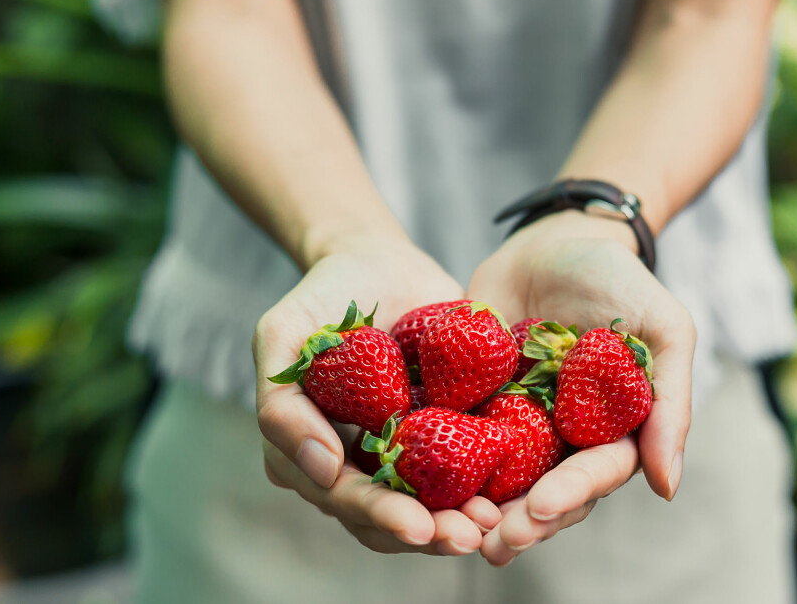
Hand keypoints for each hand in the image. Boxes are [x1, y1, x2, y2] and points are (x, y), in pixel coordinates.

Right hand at [253, 233, 501, 554]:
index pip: (343, 497)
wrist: (375, 261)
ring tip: (493, 524)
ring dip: (459, 521)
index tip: (417, 526)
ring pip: (427, 505)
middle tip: (468, 536)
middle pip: (390, 516)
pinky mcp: (442, 432)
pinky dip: (486, 484)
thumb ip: (282, 403)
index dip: (380, 515)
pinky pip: (465, 468)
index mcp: (309, 453)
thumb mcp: (282, 336)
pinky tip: (513, 491)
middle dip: (429, 532)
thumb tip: (324, 469)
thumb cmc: (320, 296)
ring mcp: (398, 453)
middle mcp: (354, 464)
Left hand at [466, 211, 696, 565]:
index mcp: (610, 431)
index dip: (570, 495)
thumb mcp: (663, 327)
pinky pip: (451, 438)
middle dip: (521, 521)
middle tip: (492, 541)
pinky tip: (414, 484)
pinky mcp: (471, 402)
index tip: (542, 508)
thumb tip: (668, 485)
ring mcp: (514, 423)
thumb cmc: (617, 278)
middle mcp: (561, 438)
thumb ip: (671, 400)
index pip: (593, 475)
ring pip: (497, 480)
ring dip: (477, 511)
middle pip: (543, 493)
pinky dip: (436, 463)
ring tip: (453, 532)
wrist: (552, 238)